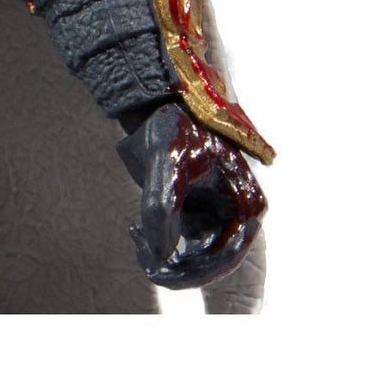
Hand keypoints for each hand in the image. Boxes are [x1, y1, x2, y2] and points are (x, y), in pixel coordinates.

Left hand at [117, 102, 266, 288]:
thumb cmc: (168, 126)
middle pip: (210, 266)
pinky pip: (179, 250)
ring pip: (192, 263)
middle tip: (142, 255)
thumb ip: (162, 203)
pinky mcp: (195, 220)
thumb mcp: (165, 158)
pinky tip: (135, 232)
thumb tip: (163, 252)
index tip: (161, 268)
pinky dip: (157, 250)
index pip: (227, 256)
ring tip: (136, 235)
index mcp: (246, 204)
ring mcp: (216, 220)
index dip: (196, 271)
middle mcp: (237, 217)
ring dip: (162, 260)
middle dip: (175, 269)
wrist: (156, 109)